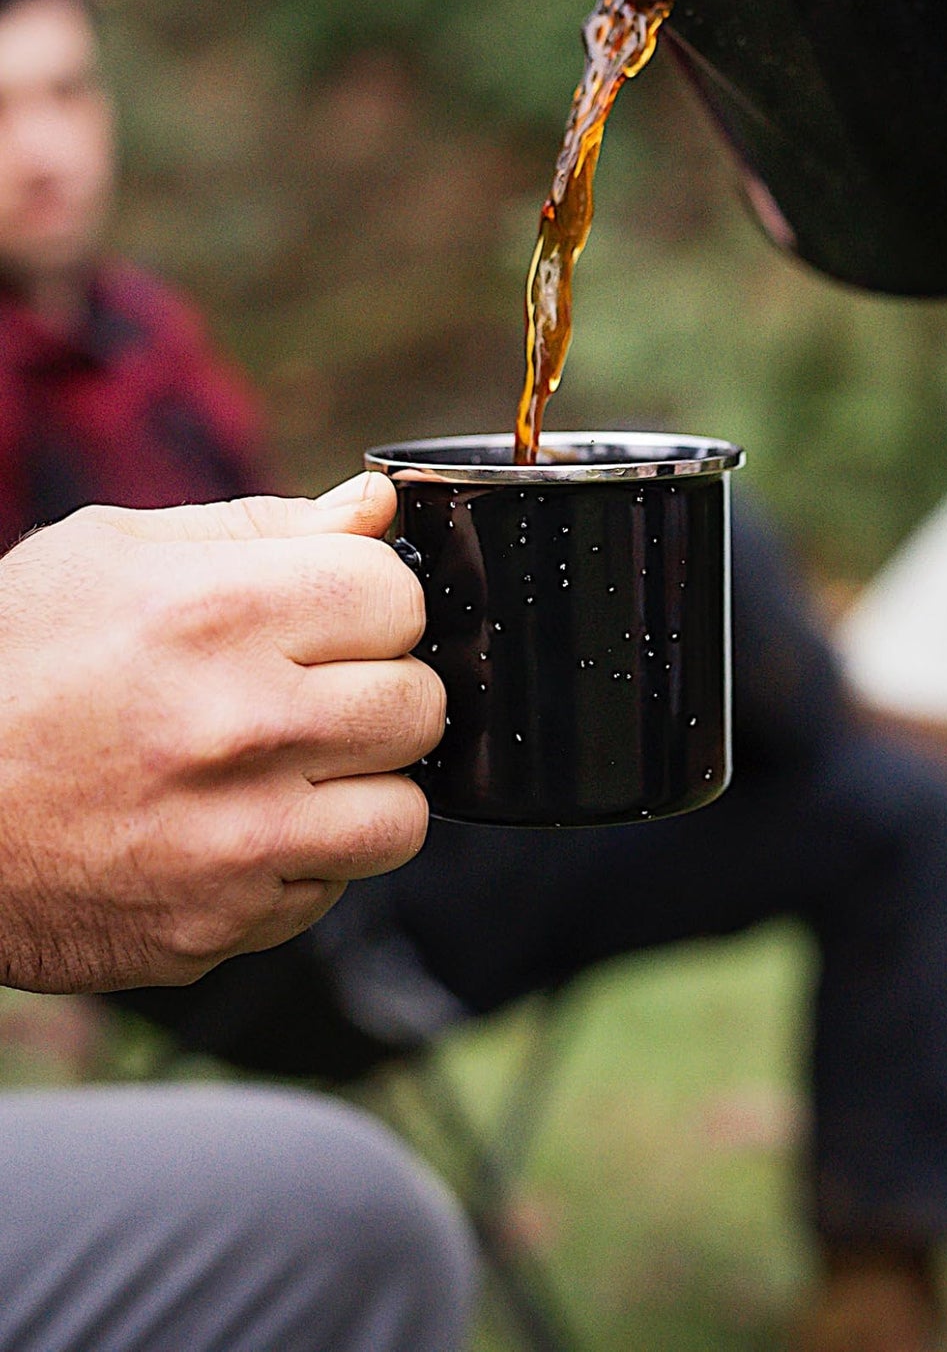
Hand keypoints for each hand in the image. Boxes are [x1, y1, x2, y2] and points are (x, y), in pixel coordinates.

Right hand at [0, 474, 441, 992]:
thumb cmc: (11, 665)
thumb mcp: (112, 555)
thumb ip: (263, 529)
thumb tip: (374, 507)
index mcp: (220, 615)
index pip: (400, 598)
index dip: (372, 603)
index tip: (335, 616)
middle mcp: (241, 729)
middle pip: (419, 706)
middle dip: (382, 690)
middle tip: (317, 692)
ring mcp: (235, 841)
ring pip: (402, 816)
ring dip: (362, 788)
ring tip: (294, 767)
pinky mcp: (217, 926)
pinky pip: (329, 891)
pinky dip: (302, 863)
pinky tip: (236, 826)